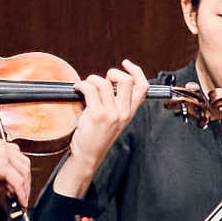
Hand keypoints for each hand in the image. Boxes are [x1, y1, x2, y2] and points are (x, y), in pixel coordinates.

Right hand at [0, 136, 30, 210]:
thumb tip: (7, 188)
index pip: (16, 156)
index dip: (19, 171)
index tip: (19, 182)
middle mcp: (2, 147)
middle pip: (23, 163)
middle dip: (26, 179)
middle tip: (24, 193)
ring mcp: (4, 155)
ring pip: (24, 171)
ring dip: (26, 187)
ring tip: (23, 200)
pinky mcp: (3, 165)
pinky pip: (18, 181)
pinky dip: (21, 192)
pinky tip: (21, 201)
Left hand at [55, 63, 151, 186]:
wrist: (88, 156)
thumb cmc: (97, 137)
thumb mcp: (114, 119)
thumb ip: (116, 103)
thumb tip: (108, 82)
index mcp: (130, 112)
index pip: (143, 87)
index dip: (136, 71)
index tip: (126, 64)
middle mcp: (123, 112)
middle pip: (127, 81)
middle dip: (114, 73)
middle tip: (104, 79)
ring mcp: (111, 114)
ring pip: (105, 83)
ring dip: (92, 79)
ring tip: (86, 85)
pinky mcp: (97, 115)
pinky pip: (90, 89)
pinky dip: (82, 85)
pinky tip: (78, 88)